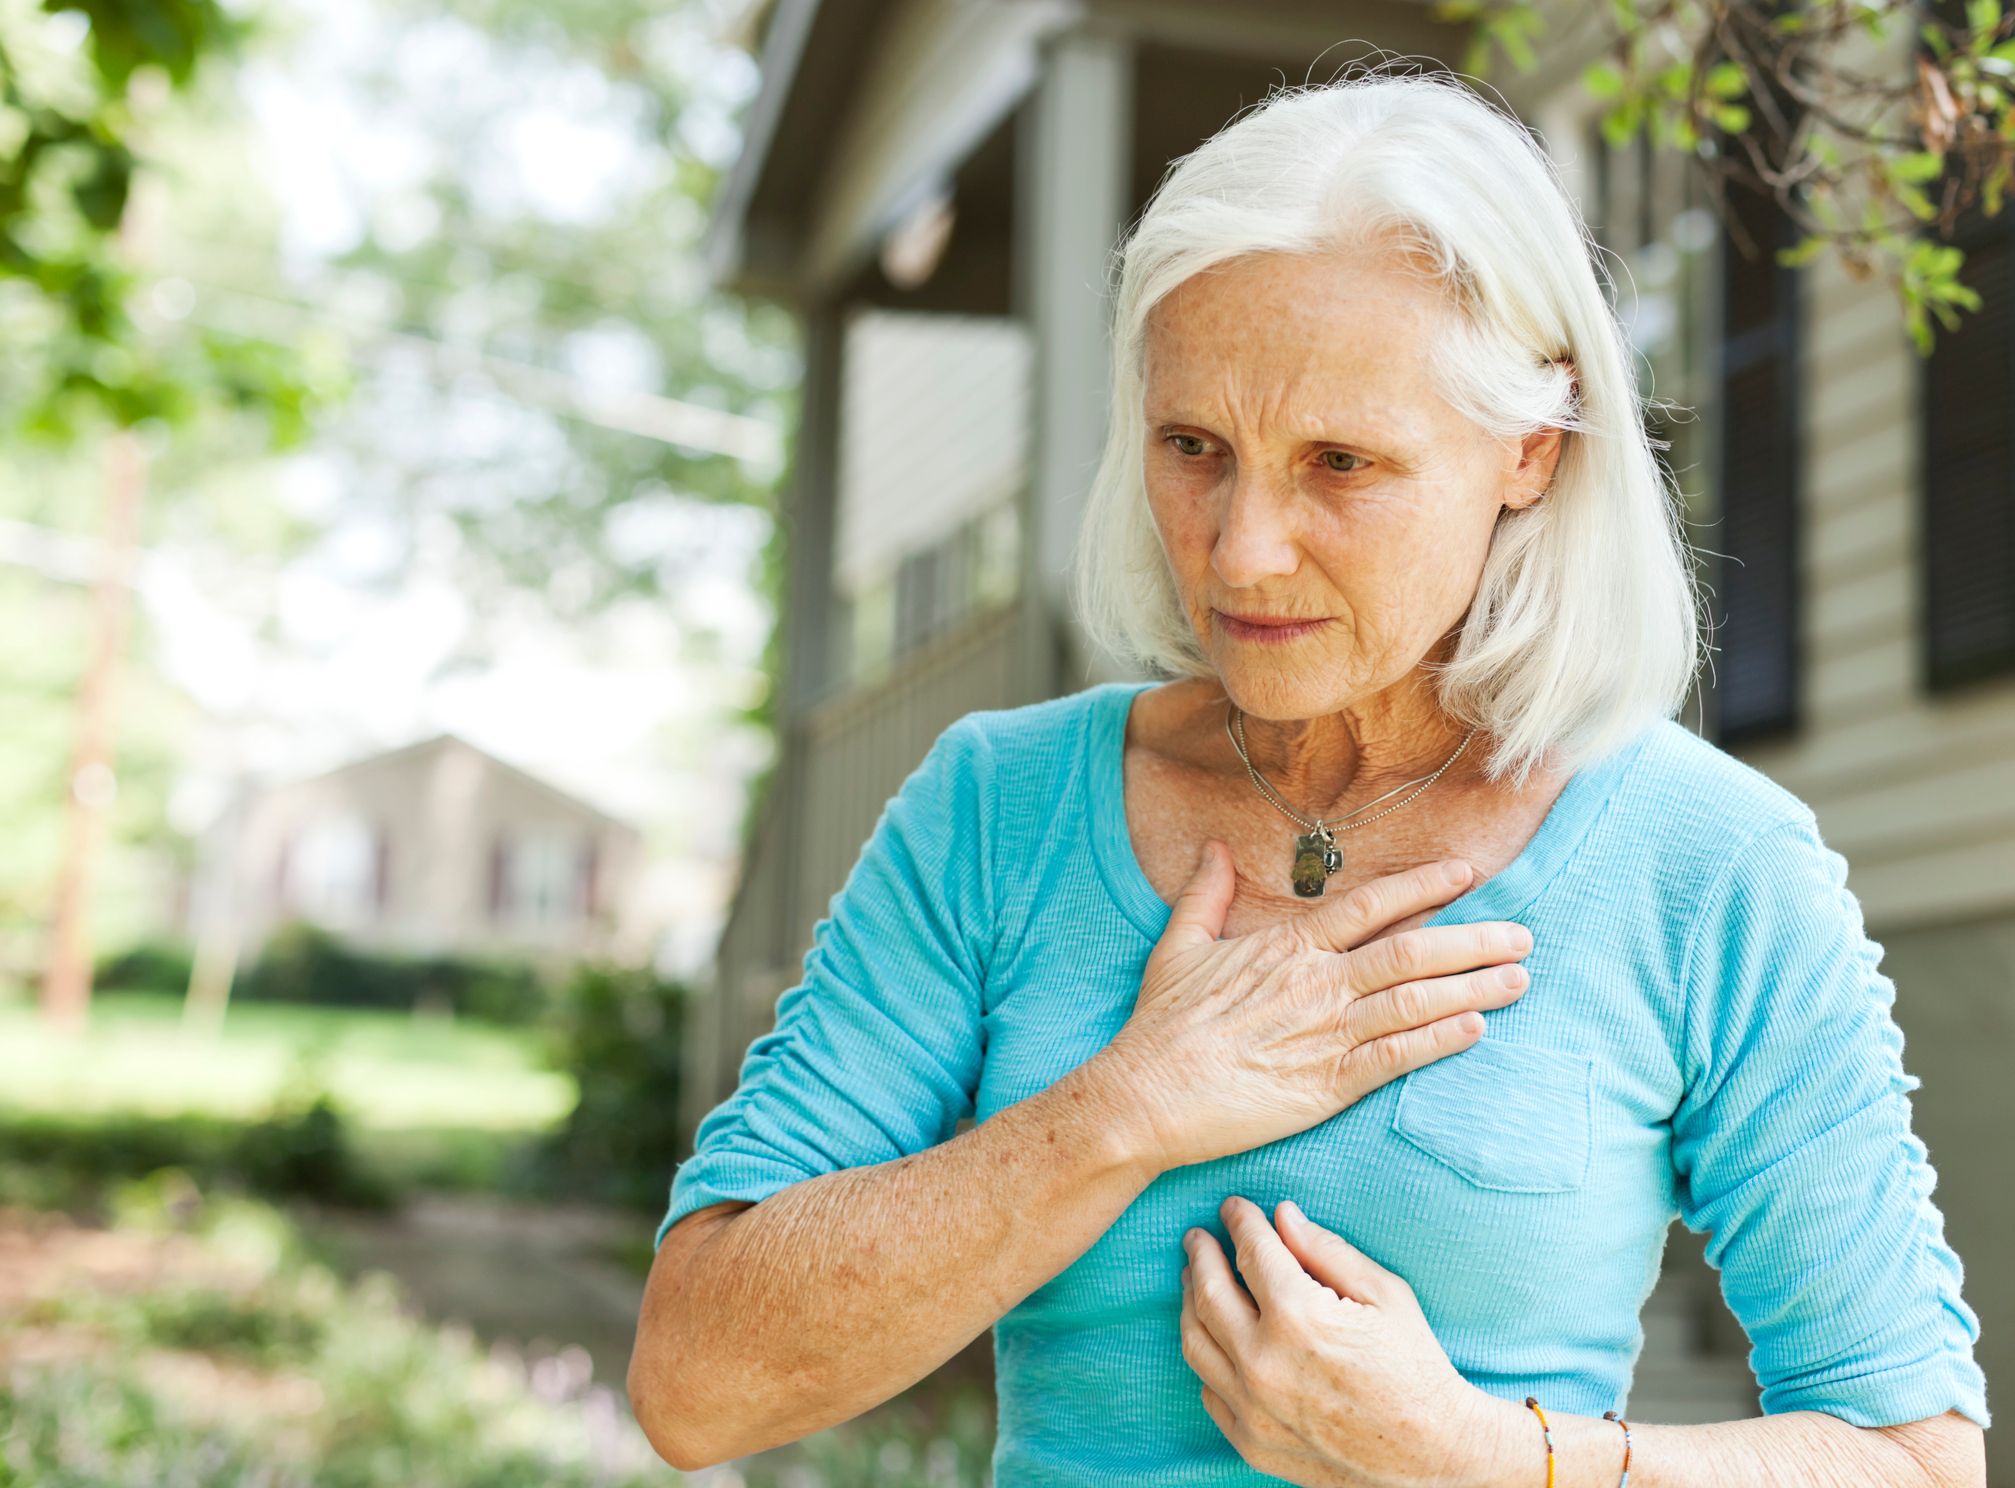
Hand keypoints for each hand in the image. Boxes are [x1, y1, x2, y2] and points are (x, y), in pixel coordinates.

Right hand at [1100, 846, 1534, 1171]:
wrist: (1147, 1096)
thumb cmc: (1161, 1025)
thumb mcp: (1178, 946)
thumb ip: (1206, 895)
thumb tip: (1213, 849)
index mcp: (1287, 946)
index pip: (1371, 906)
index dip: (1424, 887)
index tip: (1466, 874)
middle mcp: (1317, 983)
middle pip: (1412, 950)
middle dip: (1474, 940)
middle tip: (1522, 934)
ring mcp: (1327, 1034)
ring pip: (1416, 1001)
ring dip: (1474, 987)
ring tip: (1519, 978)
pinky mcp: (1329, 1085)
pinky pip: (1398, 1057)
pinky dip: (1440, 1041)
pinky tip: (1477, 1030)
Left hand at [1179, 1194, 1508, 1487]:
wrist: (1433, 1452)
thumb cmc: (1416, 1367)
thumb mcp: (1385, 1294)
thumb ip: (1326, 1251)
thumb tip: (1283, 1216)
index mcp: (1299, 1317)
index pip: (1252, 1252)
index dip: (1239, 1221)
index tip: (1233, 1207)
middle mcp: (1264, 1363)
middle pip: (1209, 1292)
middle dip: (1201, 1255)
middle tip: (1198, 1237)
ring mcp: (1253, 1408)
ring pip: (1197, 1341)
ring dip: (1190, 1302)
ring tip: (1194, 1280)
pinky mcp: (1251, 1442)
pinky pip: (1209, 1388)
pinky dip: (1206, 1355)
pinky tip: (1214, 1336)